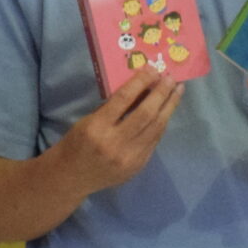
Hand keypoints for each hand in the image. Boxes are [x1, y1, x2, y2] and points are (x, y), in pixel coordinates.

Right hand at [54, 69, 182, 194]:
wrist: (70, 178)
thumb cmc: (75, 144)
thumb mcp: (86, 121)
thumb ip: (111, 108)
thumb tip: (140, 89)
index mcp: (96, 128)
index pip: (124, 99)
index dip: (141, 82)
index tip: (152, 69)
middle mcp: (115, 143)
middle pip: (146, 113)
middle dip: (161, 93)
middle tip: (171, 78)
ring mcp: (129, 157)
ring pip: (156, 127)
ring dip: (169, 107)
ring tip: (177, 91)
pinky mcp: (138, 166)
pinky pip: (155, 140)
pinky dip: (162, 124)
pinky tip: (166, 112)